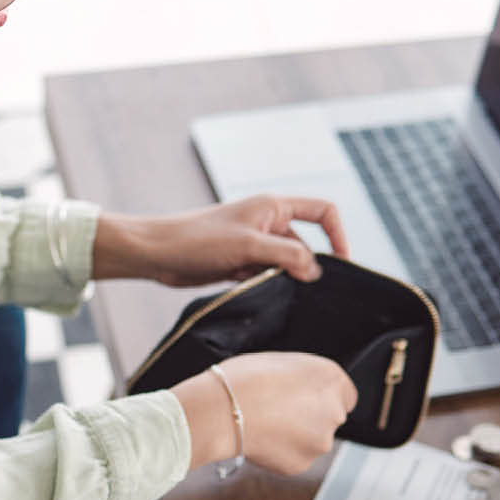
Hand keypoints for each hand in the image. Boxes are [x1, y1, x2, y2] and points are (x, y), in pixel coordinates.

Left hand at [92, 195, 350, 285]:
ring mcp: (254, 244)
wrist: (158, 253)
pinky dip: (266, 285)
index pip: (322, 211)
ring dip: (282, 279)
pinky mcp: (240, 263)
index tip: (341, 263)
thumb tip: (316, 271)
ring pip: (286, 265)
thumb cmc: (198, 239)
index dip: (338, 234)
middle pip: (305, 244)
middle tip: (300, 290)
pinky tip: (252, 292)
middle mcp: (267, 223)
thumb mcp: (249, 246)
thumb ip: (287, 256)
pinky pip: (267, 276)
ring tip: (265, 288)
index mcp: (273, 207)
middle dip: (305, 267)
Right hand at [170, 352, 357, 474]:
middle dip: (311, 415)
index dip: (323, 394)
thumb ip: (305, 375)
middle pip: (330, 417)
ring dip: (298, 434)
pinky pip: (297, 457)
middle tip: (281, 408)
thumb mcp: (282, 361)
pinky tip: (263, 438)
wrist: (221, 410)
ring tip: (267, 422)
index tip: (306, 396)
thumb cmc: (244, 379)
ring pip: (314, 439)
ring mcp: (320, 441)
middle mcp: (334, 411)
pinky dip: (283, 451)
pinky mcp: (303, 463)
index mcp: (331, 379)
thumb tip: (306, 387)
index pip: (345, 393)